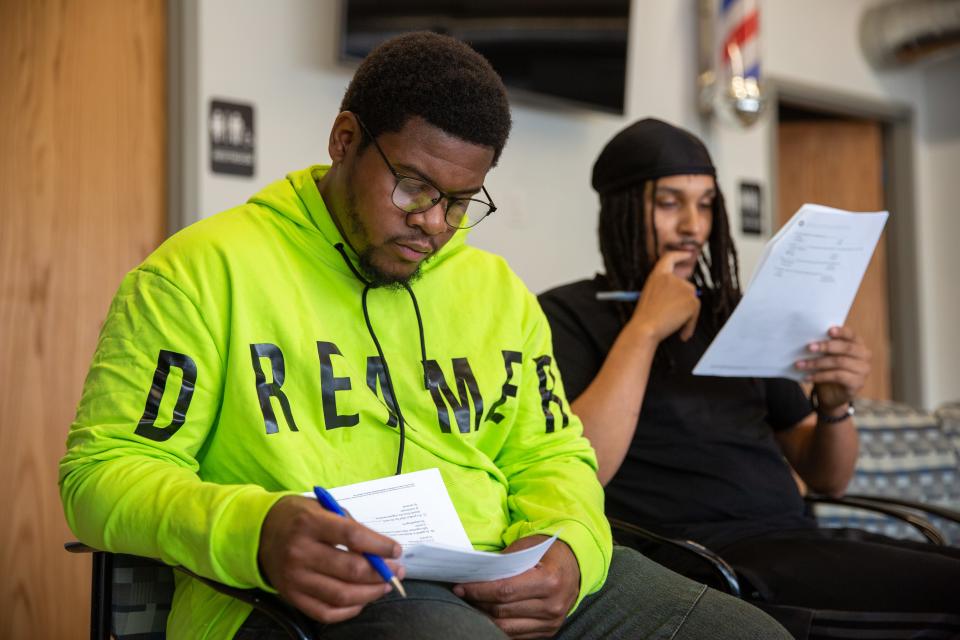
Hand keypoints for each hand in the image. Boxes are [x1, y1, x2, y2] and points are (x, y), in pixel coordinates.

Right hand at [258, 495, 404, 623]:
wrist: (259, 533)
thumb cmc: (298, 517)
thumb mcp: (322, 507)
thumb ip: (349, 525)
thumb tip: (380, 550)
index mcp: (309, 523)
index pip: (352, 536)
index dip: (379, 545)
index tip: (396, 550)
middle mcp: (299, 552)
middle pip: (350, 569)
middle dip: (381, 572)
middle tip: (397, 570)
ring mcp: (294, 577)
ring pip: (341, 594)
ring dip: (370, 593)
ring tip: (384, 586)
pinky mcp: (291, 596)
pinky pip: (325, 612)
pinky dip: (349, 610)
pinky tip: (361, 600)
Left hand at [453, 536, 579, 638]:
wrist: (575, 565)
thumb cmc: (548, 552)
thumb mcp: (528, 547)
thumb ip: (504, 562)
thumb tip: (476, 575)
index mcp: (549, 580)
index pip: (505, 590)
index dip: (479, 590)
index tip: (461, 587)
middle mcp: (552, 604)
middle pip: (503, 610)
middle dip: (478, 602)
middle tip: (461, 594)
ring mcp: (552, 621)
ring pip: (507, 626)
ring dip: (485, 616)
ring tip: (472, 604)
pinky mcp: (548, 631)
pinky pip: (516, 634)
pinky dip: (499, 626)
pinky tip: (487, 614)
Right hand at [628, 252, 700, 342]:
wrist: (646, 328)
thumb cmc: (645, 318)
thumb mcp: (651, 297)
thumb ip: (666, 291)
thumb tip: (686, 296)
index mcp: (657, 276)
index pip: (669, 259)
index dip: (679, 255)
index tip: (687, 254)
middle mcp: (670, 278)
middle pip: (686, 288)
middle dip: (684, 304)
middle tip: (673, 320)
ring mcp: (682, 287)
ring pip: (691, 301)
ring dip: (686, 316)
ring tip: (674, 327)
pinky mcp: (691, 299)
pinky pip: (695, 312)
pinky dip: (690, 324)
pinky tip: (682, 334)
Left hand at [796, 325, 870, 411]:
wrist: (832, 394)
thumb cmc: (828, 369)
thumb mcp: (826, 356)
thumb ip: (824, 346)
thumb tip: (809, 340)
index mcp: (858, 344)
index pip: (851, 335)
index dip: (841, 332)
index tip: (828, 330)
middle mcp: (864, 355)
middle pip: (846, 348)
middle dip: (826, 346)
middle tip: (809, 347)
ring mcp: (863, 370)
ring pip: (839, 362)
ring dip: (817, 363)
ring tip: (800, 364)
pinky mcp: (857, 383)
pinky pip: (837, 376)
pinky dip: (820, 376)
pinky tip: (807, 377)